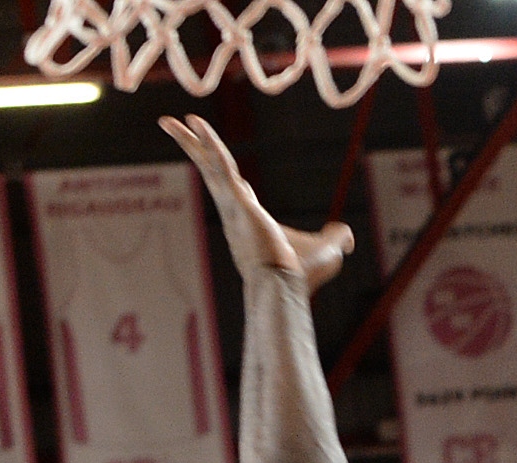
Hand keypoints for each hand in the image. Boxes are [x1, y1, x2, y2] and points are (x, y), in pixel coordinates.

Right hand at [162, 114, 352, 290]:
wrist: (286, 287)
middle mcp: (235, 210)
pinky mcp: (236, 201)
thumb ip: (336, 238)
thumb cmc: (302, 275)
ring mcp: (232, 205)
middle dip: (192, 148)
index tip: (214, 156)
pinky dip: (209, 144)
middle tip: (173, 128)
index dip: (224, 170)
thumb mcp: (327, 250)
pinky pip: (220, 166)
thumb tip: (347, 237)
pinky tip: (196, 124)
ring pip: (208, 165)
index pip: (233, 186)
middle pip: (209, 171)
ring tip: (168, 120)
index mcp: (250, 217)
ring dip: (190, 141)